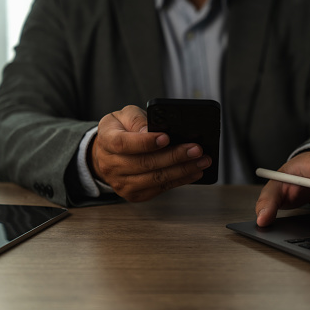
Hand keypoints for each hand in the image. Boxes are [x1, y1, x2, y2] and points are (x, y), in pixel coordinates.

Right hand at [89, 105, 211, 200]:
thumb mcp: (124, 115)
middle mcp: (111, 165)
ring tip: (202, 161)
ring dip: (182, 170)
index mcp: (107, 140)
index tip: (166, 137)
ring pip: (155, 178)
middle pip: (145, 163)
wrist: (107, 154)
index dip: (146, 142)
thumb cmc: (121, 130)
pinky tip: (194, 172)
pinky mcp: (134, 194)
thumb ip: (138, 119)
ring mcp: (122, 183)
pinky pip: (160, 188)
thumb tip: (153, 131)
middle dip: (174, 156)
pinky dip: (180, 180)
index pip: (123, 144)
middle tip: (196, 149)